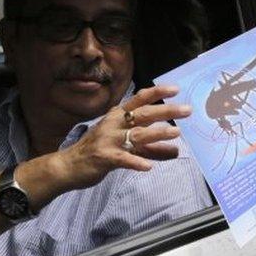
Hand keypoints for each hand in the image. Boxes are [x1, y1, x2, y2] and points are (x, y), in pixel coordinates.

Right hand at [54, 85, 191, 189]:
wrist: (68, 166)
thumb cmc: (99, 152)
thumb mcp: (125, 146)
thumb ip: (151, 148)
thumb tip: (176, 151)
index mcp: (117, 116)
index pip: (139, 100)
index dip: (157, 92)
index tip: (176, 89)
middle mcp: (114, 124)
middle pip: (143, 114)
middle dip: (166, 111)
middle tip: (187, 110)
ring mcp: (108, 140)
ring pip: (136, 134)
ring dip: (157, 133)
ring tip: (175, 133)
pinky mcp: (104, 157)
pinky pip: (123, 159)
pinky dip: (135, 162)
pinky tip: (148, 167)